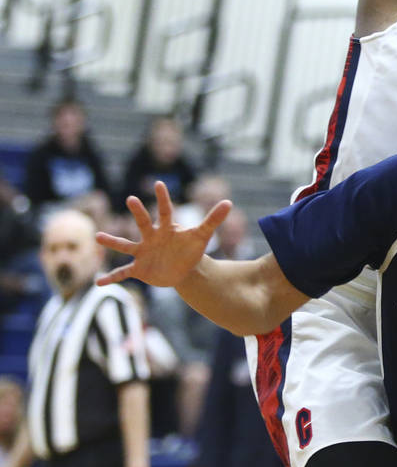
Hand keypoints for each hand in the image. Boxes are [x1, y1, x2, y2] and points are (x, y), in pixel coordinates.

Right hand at [96, 181, 230, 288]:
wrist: (184, 269)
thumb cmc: (191, 248)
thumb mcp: (202, 235)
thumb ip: (213, 219)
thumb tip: (228, 202)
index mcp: (166, 228)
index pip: (165, 211)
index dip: (163, 198)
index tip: (159, 184)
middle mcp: (151, 237)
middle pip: (143, 223)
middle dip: (138, 212)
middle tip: (131, 199)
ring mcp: (143, 252)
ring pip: (126, 245)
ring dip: (112, 242)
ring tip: (98, 236)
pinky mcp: (139, 268)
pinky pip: (123, 272)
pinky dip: (112, 277)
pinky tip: (98, 282)